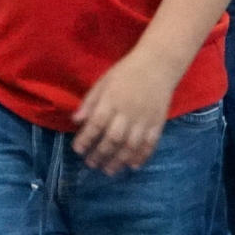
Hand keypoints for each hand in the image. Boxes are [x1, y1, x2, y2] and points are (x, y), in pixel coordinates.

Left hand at [72, 51, 179, 174]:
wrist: (158, 64)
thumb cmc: (126, 72)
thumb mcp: (103, 82)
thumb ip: (90, 102)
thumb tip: (76, 120)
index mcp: (111, 100)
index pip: (96, 123)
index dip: (85, 139)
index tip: (77, 149)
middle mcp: (128, 112)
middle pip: (112, 139)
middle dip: (100, 154)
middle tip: (91, 163)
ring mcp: (144, 119)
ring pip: (130, 146)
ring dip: (118, 160)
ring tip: (108, 170)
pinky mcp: (158, 123)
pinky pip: (150, 144)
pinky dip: (141, 156)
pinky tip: (132, 166)